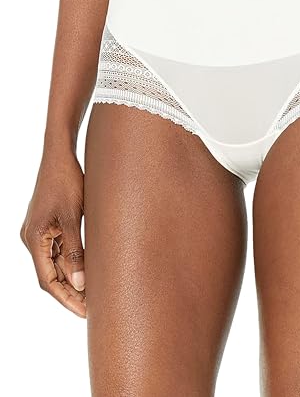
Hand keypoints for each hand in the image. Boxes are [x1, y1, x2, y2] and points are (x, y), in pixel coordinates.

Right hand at [20, 150, 85, 317]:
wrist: (61, 156)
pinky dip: (73, 263)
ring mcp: (40, 233)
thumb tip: (80, 282)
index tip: (85, 313)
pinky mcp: (49, 226)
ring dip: (73, 280)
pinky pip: (59, 251)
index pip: (48, 280)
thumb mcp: (73, 216)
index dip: (66, 299)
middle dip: (71, 293)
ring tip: (94, 295)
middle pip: (51, 275)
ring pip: (56, 265)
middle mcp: (33, 239)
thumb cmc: (67, 182)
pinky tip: (88, 271)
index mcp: (34, 239)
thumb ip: (75, 250)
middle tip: (94, 309)